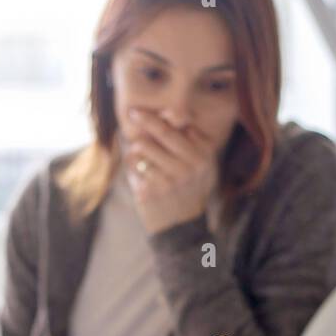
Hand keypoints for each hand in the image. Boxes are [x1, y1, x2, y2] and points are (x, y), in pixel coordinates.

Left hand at [122, 108, 218, 234]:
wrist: (182, 225)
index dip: (153, 117)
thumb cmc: (191, 186)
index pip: (172, 128)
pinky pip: (132, 168)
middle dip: (142, 122)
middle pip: (157, 133)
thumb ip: (192, 138)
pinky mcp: (150, 193)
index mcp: (202, 156)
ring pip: (140, 148)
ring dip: (136, 147)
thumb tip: (169, 114)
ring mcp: (168, 182)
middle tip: (132, 114)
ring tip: (139, 152)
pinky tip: (139, 172)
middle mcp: (187, 168)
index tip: (136, 110)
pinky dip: (132, 166)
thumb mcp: (203, 163)